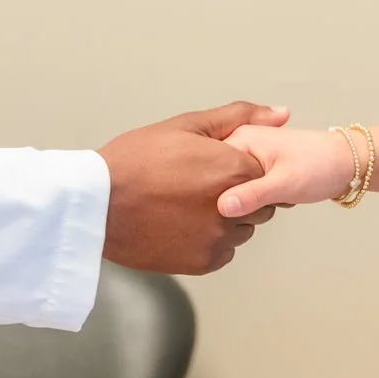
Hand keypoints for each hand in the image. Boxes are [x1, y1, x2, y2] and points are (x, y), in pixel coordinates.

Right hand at [98, 101, 287, 274]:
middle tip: (196, 187)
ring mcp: (219, 239)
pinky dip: (209, 241)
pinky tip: (181, 225)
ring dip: (225, 220)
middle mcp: (234, 208)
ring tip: (185, 205)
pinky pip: (222, 252)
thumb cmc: (135, 160)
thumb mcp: (187, 126)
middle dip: (238, 195)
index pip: (265, 173)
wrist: (96, 204)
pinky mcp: (203, 262)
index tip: (216, 169)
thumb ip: (240, 118)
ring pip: (241, 230)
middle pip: (258, 204)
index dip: (241, 169)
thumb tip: (282, 114)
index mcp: (235, 170)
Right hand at [217, 123, 365, 214]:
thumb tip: (223, 207)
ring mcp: (242, 161)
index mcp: (238, 138)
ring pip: (226, 195)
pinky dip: (247, 206)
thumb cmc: (320, 164)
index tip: (236, 202)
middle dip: (232, 200)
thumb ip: (252, 195)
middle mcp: (236, 146)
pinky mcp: (251, 175)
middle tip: (262, 197)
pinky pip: (237, 198)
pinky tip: (263, 204)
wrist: (344, 164)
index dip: (217, 191)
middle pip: (215, 185)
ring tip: (268, 197)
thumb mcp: (284, 183)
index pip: (208, 169)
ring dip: (242, 205)